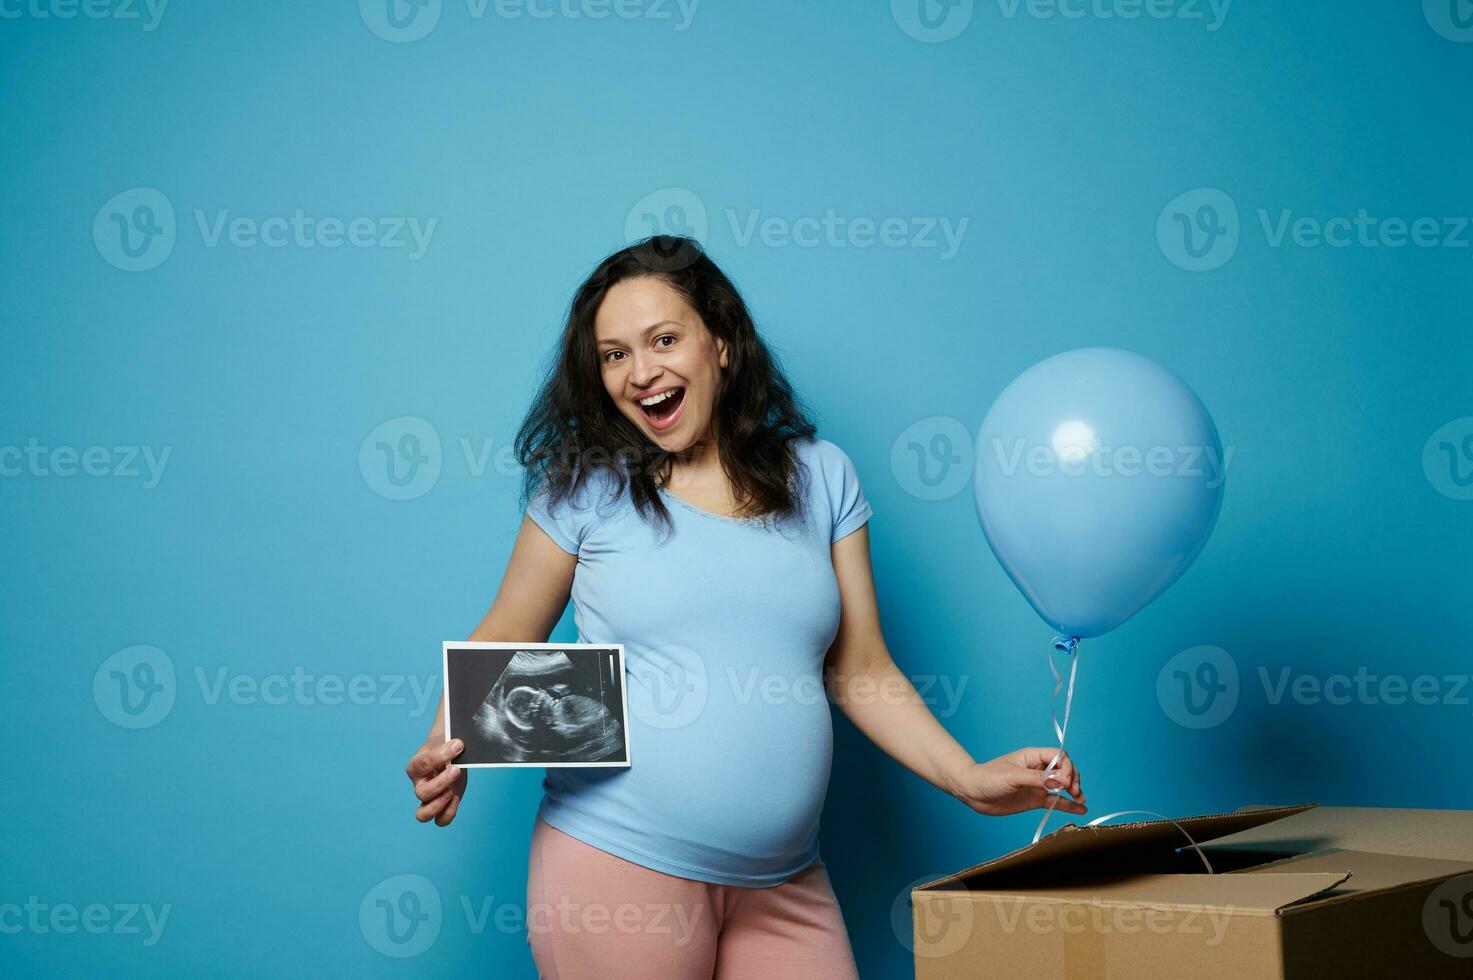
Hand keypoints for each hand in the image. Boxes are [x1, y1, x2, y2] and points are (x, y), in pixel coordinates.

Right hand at [405, 737, 467, 826]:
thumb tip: (458, 746)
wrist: (449, 752)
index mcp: (415, 766)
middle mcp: (419, 784)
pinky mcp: (442, 806)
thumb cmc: (445, 747)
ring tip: (452, 791)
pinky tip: (456, 797)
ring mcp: (428, 799)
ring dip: (439, 804)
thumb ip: (449, 745)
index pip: (423, 763)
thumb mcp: (444, 741)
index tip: (458, 745)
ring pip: (423, 814)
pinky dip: (449, 813)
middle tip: (456, 770)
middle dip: (441, 783)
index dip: (441, 755)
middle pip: (421, 793)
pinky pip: (440, 820)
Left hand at [948, 747, 1085, 817]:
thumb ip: (1036, 779)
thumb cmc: (987, 777)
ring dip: (1074, 790)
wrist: (972, 792)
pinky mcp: (1035, 799)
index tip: (1064, 781)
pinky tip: (1081, 808)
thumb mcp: (1012, 776)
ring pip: (1063, 785)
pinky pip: (1056, 801)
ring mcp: (1038, 785)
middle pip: (1065, 769)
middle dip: (1073, 778)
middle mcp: (1038, 769)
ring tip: (1080, 799)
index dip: (1066, 767)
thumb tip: (1059, 781)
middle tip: (1073, 790)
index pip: (1058, 756)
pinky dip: (1068, 805)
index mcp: (1032, 757)